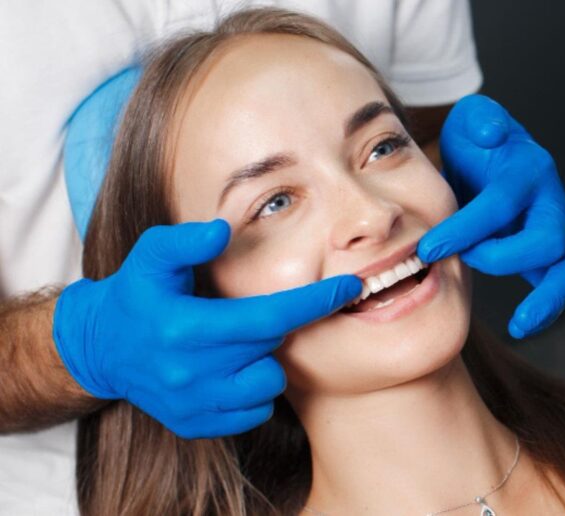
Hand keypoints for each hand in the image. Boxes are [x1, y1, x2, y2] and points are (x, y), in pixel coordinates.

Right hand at [52, 220, 360, 438]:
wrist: (99, 349)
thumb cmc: (136, 294)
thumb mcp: (151, 256)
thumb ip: (186, 240)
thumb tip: (223, 230)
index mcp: (186, 329)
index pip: (269, 316)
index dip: (315, 302)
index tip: (350, 288)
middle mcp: (191, 373)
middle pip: (272, 348)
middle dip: (275, 327)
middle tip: (250, 315)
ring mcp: (193, 404)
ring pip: (268, 385)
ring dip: (264, 362)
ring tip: (235, 345)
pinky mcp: (195, 425)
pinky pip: (253, 412)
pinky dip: (251, 392)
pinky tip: (229, 371)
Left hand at [417, 95, 564, 338]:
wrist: (492, 158)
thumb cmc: (479, 142)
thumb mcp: (473, 119)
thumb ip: (480, 119)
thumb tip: (489, 134)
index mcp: (528, 168)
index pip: (501, 202)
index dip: (465, 227)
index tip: (428, 248)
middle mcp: (550, 200)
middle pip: (546, 237)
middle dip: (501, 258)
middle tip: (462, 262)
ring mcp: (556, 228)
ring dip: (547, 297)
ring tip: (521, 324)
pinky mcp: (554, 253)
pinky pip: (562, 282)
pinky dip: (548, 307)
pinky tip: (524, 326)